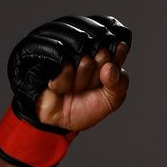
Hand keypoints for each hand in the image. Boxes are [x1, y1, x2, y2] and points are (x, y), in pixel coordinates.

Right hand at [7, 15, 130, 132]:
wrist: (57, 120)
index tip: (106, 79)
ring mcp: (66, 48)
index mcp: (105, 51)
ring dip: (80, 82)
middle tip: (86, 87)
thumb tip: (110, 68)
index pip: (120, 48)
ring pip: (85, 60)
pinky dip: (64, 83)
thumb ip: (119, 83)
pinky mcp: (46, 53)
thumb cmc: (85, 106)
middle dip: (96, 79)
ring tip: (72, 87)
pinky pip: (65, 67)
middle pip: (103, 54)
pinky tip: (58, 87)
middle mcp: (87, 45)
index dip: (114, 68)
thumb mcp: (111, 100)